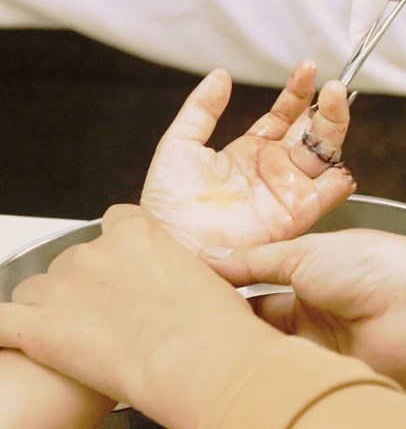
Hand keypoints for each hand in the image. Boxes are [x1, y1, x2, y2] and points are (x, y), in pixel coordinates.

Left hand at [0, 205, 279, 428]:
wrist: (196, 356)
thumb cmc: (212, 325)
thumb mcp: (211, 279)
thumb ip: (184, 270)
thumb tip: (185, 282)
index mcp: (137, 233)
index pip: (114, 222)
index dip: (117, 247)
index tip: (126, 266)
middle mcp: (94, 252)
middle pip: (74, 260)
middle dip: (85, 285)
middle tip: (112, 315)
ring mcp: (62, 287)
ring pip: (37, 289)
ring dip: (51, 308)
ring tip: (81, 338)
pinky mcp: (38, 327)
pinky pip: (1, 323)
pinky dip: (7, 330)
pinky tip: (19, 337)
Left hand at [141, 61, 355, 252]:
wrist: (171, 241)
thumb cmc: (168, 202)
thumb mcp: (179, 143)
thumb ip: (201, 108)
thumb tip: (220, 76)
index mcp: (250, 152)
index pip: (284, 115)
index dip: (297, 91)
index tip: (308, 68)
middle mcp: (274, 170)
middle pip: (311, 132)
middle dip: (324, 106)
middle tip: (332, 85)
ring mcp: (287, 191)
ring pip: (324, 156)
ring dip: (335, 128)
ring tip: (335, 103)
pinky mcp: (294, 216)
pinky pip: (325, 196)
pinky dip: (338, 182)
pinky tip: (341, 163)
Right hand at [201, 229, 405, 391]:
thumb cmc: (373, 266)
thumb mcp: (303, 252)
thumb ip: (253, 260)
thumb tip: (210, 256)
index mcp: (309, 273)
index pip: (253, 283)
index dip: (222, 288)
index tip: (185, 292)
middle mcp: (311, 310)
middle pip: (255, 320)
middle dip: (224, 321)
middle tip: (182, 324)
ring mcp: (317, 345)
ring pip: (264, 349)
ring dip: (240, 346)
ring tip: (198, 344)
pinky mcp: (323, 374)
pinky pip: (282, 372)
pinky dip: (261, 369)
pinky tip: (234, 367)